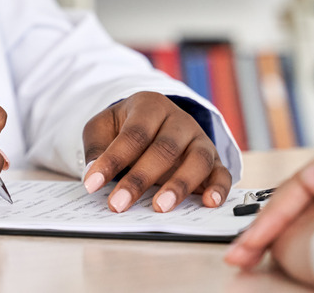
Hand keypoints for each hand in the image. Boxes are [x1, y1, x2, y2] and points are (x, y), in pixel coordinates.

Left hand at [81, 92, 230, 212]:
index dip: (112, 160)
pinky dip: (219, 188)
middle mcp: (179, 120)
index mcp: (150, 106)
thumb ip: (96, 146)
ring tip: (160, 207)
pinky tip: (208, 203)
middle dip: (139, 179)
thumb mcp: (103, 127)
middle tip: (119, 204)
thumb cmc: (125, 127)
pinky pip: (222, 173)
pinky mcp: (214, 160)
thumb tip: (93, 171)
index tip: (92, 184)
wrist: (155, 121)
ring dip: (179, 185)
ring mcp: (200, 139)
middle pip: (164, 148)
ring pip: (196, 160)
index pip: (133, 134)